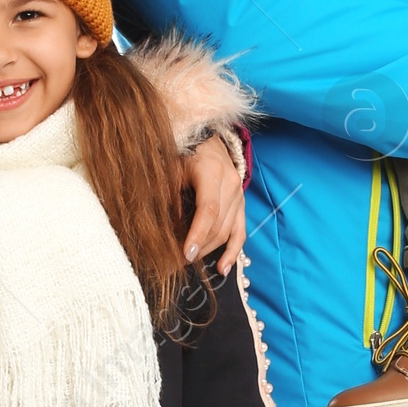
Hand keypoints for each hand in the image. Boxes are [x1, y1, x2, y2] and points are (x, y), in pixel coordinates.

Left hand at [183, 135, 245, 276]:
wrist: (206, 138)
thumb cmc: (183, 152)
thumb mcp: (170, 168)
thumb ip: (169, 194)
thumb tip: (166, 227)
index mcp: (212, 172)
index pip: (208, 210)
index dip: (197, 234)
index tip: (185, 254)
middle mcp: (231, 184)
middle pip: (218, 226)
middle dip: (198, 247)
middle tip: (175, 263)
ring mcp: (239, 195)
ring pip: (227, 232)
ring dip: (208, 251)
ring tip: (188, 264)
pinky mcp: (241, 204)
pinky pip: (240, 232)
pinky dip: (232, 252)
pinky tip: (222, 268)